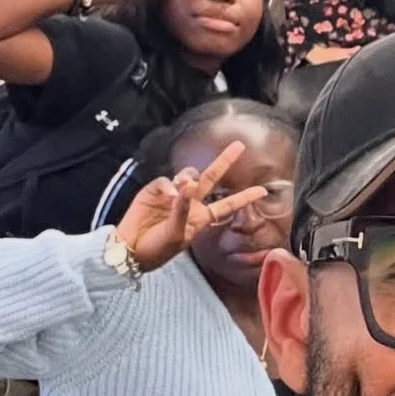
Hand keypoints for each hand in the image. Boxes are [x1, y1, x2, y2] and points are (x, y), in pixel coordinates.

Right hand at [115, 142, 266, 272]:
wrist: (131, 249)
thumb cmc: (158, 249)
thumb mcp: (178, 235)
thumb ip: (183, 210)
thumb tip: (187, 186)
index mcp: (202, 217)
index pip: (227, 205)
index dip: (244, 198)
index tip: (263, 191)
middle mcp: (190, 202)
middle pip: (210, 178)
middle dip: (224, 161)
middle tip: (239, 146)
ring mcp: (172, 195)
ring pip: (188, 175)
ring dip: (189, 177)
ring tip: (185, 186)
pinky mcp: (154, 190)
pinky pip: (166, 181)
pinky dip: (169, 186)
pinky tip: (170, 194)